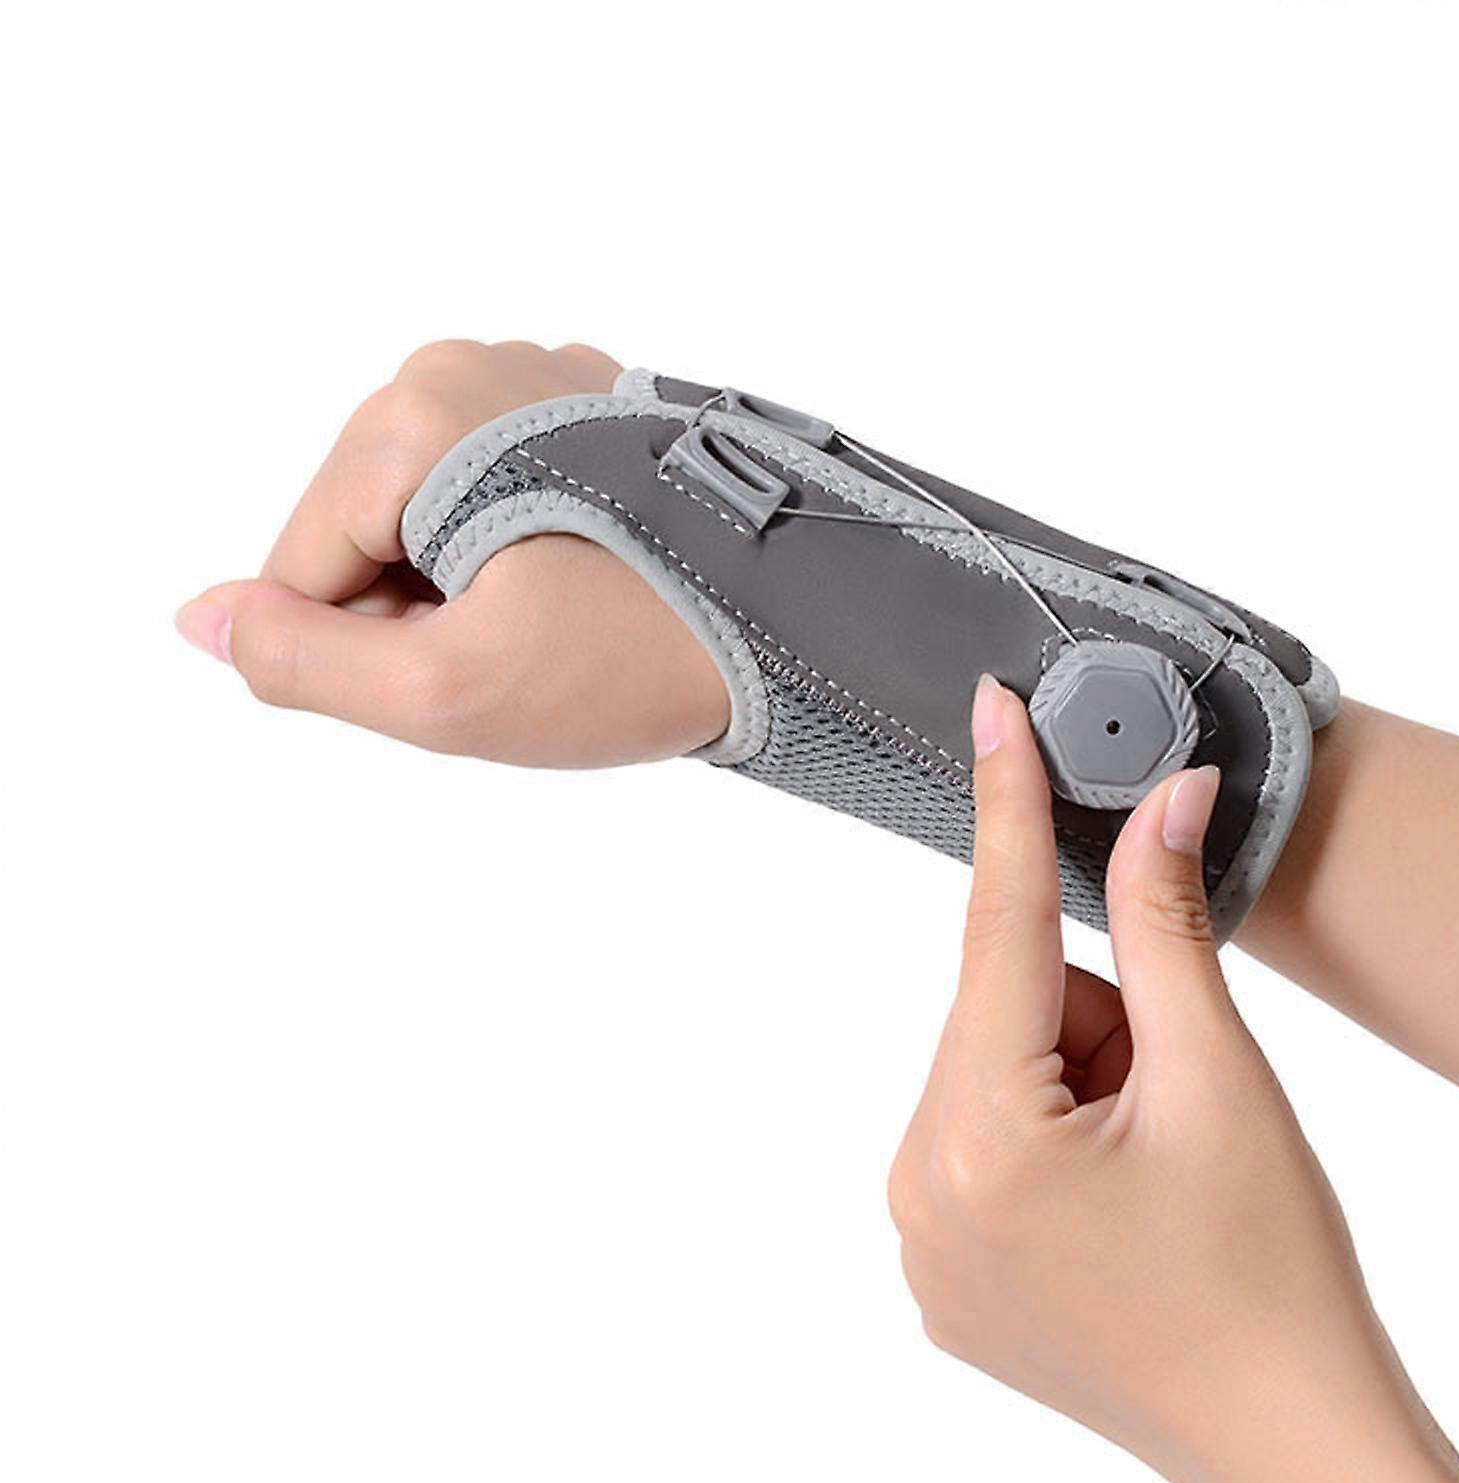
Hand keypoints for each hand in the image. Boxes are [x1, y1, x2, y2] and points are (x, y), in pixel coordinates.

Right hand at [175, 340, 729, 765]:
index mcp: (413, 415)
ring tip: (569, 613)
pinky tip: (593, 580)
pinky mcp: (591, 404)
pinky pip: (499, 494)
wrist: (811, 629)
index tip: (474, 665)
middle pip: (363, 532)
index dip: (370, 650)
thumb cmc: (634, 662)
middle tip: (530, 645)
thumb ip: (303, 662)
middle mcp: (463, 364)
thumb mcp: (449, 692)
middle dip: (421, 611)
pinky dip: (521, 550)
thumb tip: (198, 621)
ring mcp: (534, 373)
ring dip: (471, 586)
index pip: (301, 568)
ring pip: (429, 518)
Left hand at [888, 675, 1458, 1482]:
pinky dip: (1045, 1140)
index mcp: (977, 1138)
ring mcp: (919, 1247)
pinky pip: (977, 1149)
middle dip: (1091, 1022)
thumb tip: (1163, 797)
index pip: (994, 925)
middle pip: (1000, 1014)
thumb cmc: (1273, 1272)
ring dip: (1072, 1081)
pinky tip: (1116, 1209)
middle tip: (1174, 1097)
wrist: (1290, 1439)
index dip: (1006, 806)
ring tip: (1154, 1166)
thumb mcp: (1220, 1075)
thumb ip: (1168, 923)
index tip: (989, 708)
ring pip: (992, 1076)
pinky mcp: (940, 1278)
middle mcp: (916, 1191)